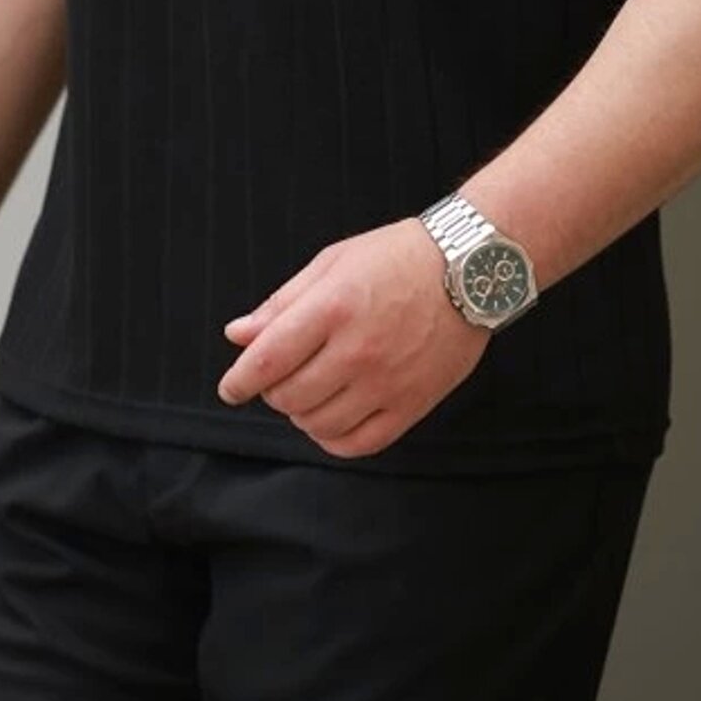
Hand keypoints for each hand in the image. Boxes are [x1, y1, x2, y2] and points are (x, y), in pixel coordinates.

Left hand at [216, 217, 490, 458]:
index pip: (268, 360)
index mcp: (333, 307)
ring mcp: (388, 382)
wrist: (469, 267)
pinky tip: (333, 416)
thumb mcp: (333, 263)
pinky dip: (334, 438)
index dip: (240, 381)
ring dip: (302, 413)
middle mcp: (358, 349)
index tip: (231, 388)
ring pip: (319, 424)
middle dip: (273, 391)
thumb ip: (282, 303)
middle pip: (289, 397)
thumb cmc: (396, 257)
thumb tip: (237, 336)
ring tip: (311, 389)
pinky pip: (359, 443)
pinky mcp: (413, 404)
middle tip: (280, 375)